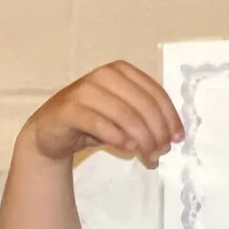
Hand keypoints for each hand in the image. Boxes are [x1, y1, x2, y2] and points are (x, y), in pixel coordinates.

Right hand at [21, 61, 182, 166]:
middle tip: (161, 153)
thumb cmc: (91, 123)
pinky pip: (101, 124)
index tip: (177, 139)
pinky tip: (128, 149)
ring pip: (125, 115)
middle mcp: (104, 75)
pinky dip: (118, 138)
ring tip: (149, 157)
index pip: (155, 93)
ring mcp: (84, 90)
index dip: (170, 117)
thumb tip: (171, 136)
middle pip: (143, 105)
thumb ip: (144, 118)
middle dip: (157, 132)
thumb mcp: (123, 116)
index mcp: (120, 71)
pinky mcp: (69, 109)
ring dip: (142, 140)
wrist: (51, 132)